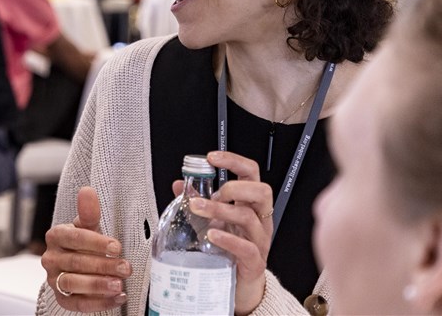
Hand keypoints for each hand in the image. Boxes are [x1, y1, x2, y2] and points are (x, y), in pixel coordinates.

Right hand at [41, 186, 129, 310]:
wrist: (77, 265)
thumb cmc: (84, 243)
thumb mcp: (88, 227)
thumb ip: (88, 212)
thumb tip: (87, 191)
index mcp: (56, 236)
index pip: (74, 238)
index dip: (96, 242)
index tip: (117, 246)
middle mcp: (50, 258)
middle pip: (76, 262)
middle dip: (103, 265)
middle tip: (125, 267)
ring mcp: (54, 280)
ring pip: (73, 283)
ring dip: (98, 285)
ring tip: (119, 285)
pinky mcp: (61, 298)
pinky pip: (77, 303)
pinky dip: (99, 303)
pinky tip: (117, 298)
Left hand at [172, 151, 272, 315]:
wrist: (240, 284)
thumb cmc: (229, 248)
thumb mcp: (214, 220)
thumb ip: (198, 201)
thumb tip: (179, 184)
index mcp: (251, 204)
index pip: (251, 174)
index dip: (234, 161)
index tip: (212, 158)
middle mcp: (260, 219)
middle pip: (261, 191)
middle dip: (234, 187)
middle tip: (213, 193)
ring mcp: (259, 240)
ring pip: (249, 217)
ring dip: (220, 209)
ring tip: (198, 208)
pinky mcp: (255, 261)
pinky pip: (247, 248)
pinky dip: (228, 238)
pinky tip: (211, 234)